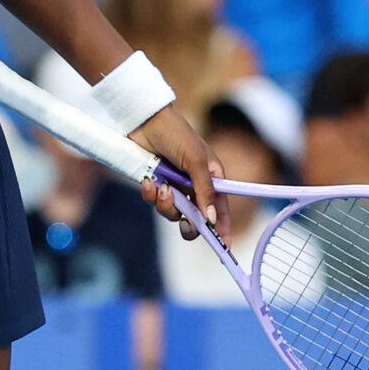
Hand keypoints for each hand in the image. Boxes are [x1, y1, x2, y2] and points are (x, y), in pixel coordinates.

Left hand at [131, 106, 220, 236]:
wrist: (144, 120)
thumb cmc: (176, 134)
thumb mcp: (196, 162)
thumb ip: (204, 191)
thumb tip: (209, 220)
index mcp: (213, 179)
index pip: (221, 210)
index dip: (222, 230)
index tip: (224, 249)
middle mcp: (194, 185)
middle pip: (195, 218)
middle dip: (188, 223)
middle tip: (184, 223)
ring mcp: (174, 186)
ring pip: (172, 212)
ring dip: (166, 205)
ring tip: (160, 187)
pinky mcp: (156, 184)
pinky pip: (155, 201)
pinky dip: (151, 194)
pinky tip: (148, 181)